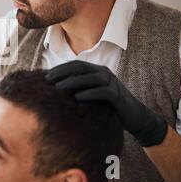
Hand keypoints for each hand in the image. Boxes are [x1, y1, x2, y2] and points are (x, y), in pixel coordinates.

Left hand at [45, 60, 167, 146]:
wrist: (134, 116)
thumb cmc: (107, 105)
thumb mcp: (92, 94)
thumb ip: (79, 88)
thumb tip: (55, 89)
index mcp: (97, 70)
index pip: (76, 65)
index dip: (60, 68)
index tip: (46, 76)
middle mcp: (104, 73)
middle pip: (81, 68)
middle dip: (63, 72)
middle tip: (48, 80)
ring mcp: (112, 83)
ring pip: (90, 78)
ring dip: (73, 82)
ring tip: (58, 88)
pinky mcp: (118, 96)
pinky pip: (103, 92)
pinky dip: (89, 93)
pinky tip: (77, 98)